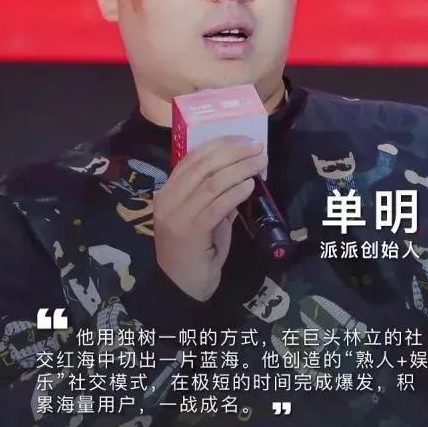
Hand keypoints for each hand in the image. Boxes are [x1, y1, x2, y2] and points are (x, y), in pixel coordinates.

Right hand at [153, 136, 267, 300]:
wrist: (181, 287)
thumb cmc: (195, 252)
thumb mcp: (204, 218)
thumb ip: (216, 197)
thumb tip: (241, 175)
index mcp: (167, 192)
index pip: (192, 158)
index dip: (219, 145)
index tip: (243, 139)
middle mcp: (168, 200)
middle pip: (203, 166)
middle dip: (233, 153)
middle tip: (256, 147)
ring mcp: (177, 216)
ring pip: (211, 183)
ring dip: (240, 169)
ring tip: (259, 162)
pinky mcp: (190, 232)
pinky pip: (216, 206)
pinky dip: (235, 192)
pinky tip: (250, 185)